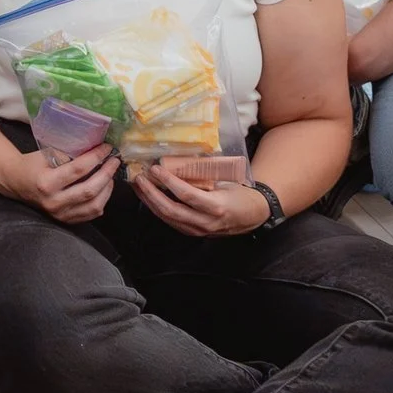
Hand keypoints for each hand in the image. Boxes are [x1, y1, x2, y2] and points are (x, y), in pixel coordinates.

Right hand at [6, 142, 117, 223]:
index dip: (96, 157)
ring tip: (110, 175)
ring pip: (94, 205)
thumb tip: (95, 149)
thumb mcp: (46, 154)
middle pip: (90, 190)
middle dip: (107, 173)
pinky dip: (102, 201)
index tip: (106, 148)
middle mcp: (53, 201)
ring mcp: (60, 214)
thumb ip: (69, 154)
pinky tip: (103, 189)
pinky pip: (91, 214)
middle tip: (114, 161)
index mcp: (46, 182)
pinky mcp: (65, 220)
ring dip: (107, 189)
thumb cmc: (32, 165)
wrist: (16, 182)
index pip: (79, 169)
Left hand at [132, 161, 267, 236]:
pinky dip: (157, 208)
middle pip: (171, 210)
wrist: (254, 216)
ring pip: (167, 218)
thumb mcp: (225, 182)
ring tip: (138, 185)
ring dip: (149, 201)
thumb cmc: (240, 194)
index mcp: (216, 207)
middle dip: (151, 194)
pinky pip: (171, 221)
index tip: (154, 168)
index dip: (168, 181)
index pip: (186, 195)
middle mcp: (206, 222)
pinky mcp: (193, 232)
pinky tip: (148, 197)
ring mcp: (198, 230)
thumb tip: (176, 160)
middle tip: (139, 177)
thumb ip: (203, 177)